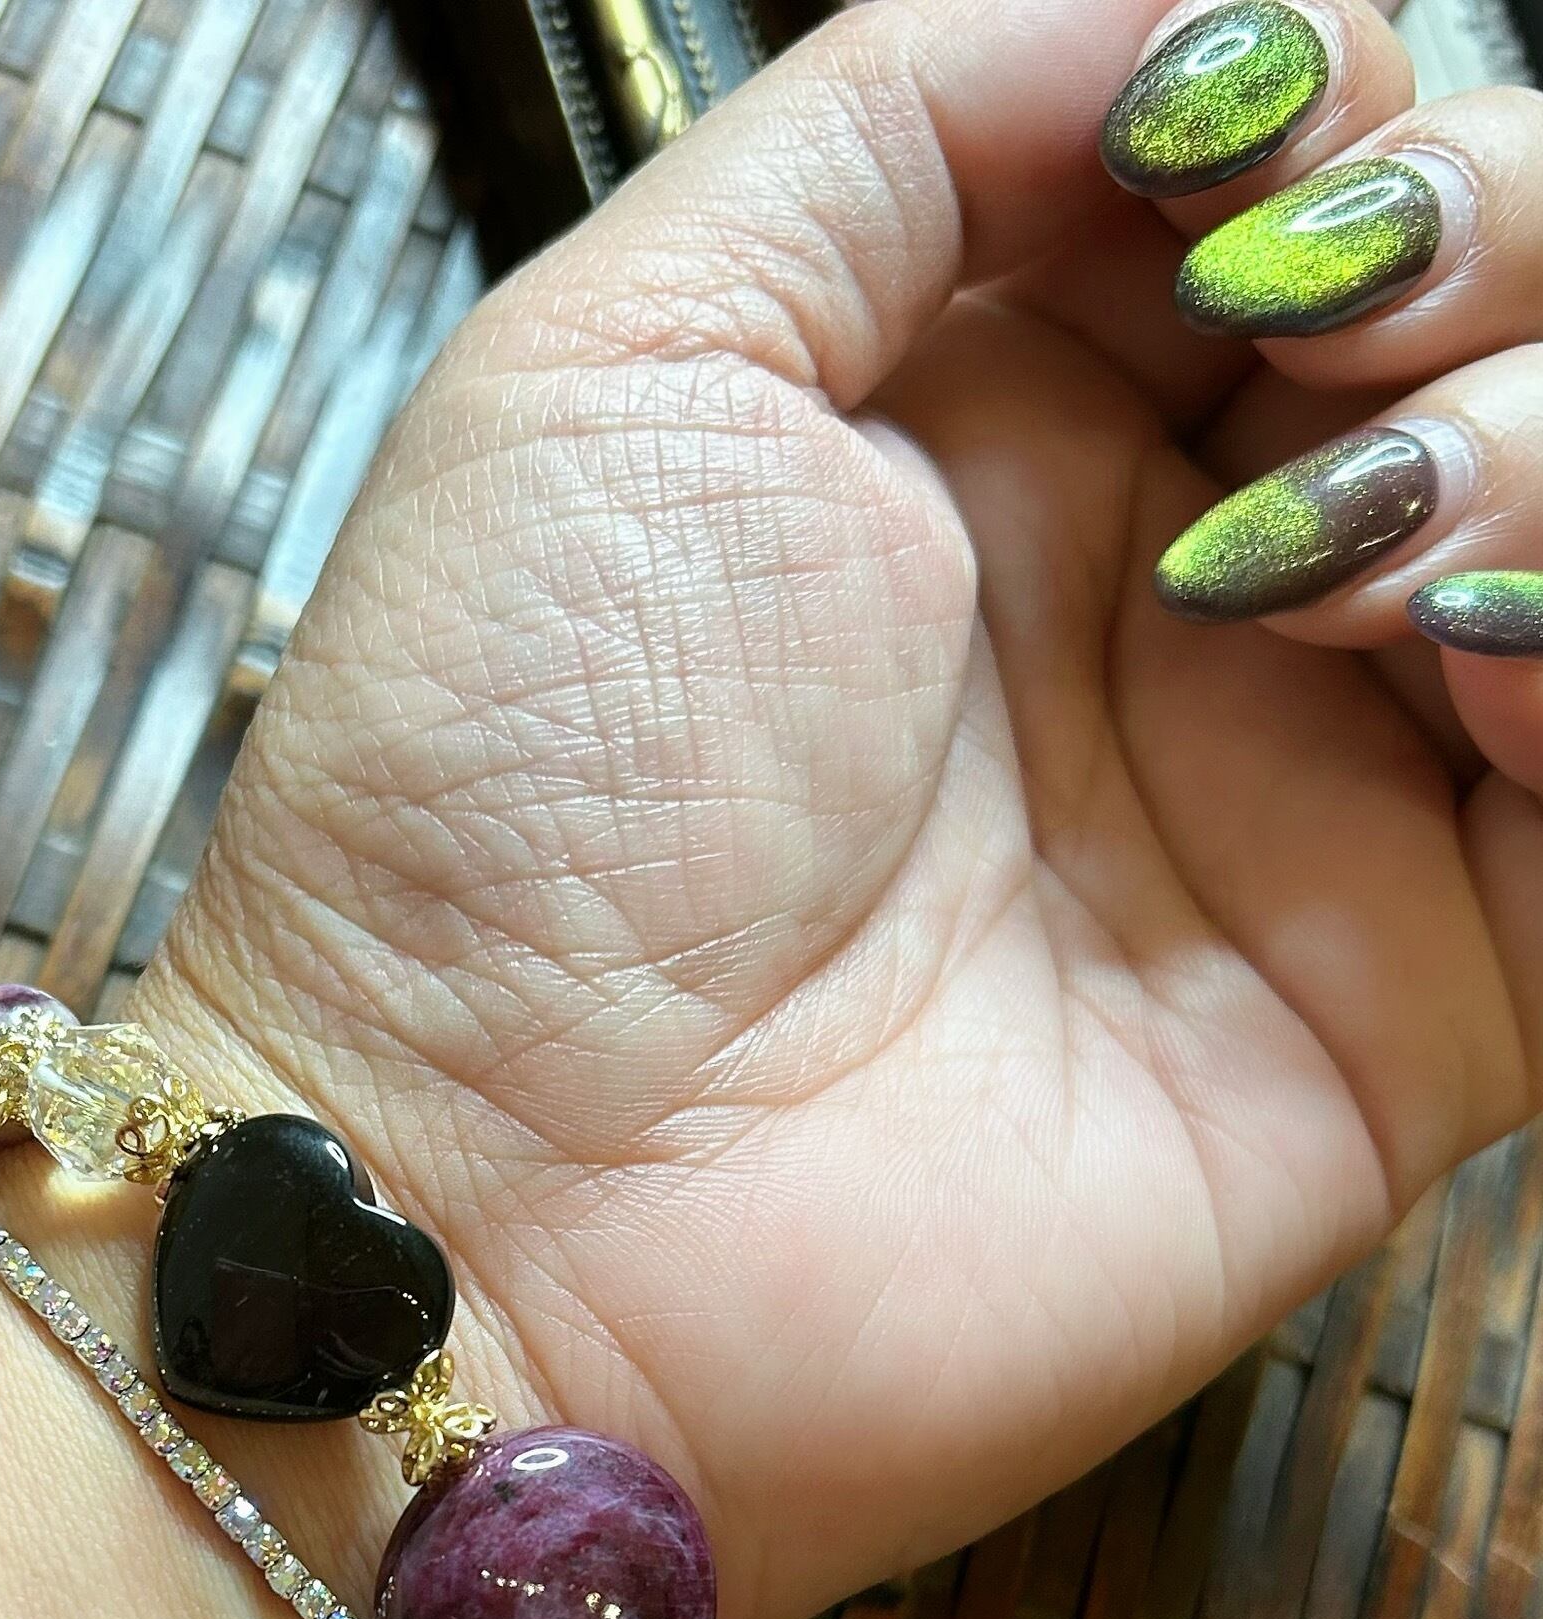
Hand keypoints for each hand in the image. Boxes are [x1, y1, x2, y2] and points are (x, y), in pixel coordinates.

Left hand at [134, 0, 1542, 1618]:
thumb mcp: (631, 349)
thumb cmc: (490, 793)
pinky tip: (1450, 631)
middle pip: (1503, 311)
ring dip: (1540, 439)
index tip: (1232, 161)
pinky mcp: (1399, 1008)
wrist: (488, 1194)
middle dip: (1481, 227)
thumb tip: (1205, 13)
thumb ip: (908, 119)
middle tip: (1307, 321)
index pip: (1318, 171)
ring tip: (1309, 542)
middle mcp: (1182, 595)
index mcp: (1005, 420)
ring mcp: (1300, 798)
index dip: (1339, 111)